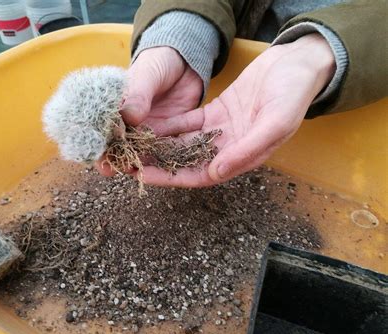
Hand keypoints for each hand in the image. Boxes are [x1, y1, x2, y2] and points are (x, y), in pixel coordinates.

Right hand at [95, 46, 202, 175]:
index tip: (93, 152)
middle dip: (113, 157)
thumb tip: (130, 117)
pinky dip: (160, 157)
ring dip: (136, 161)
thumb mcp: (147, 75)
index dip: (98, 140)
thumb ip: (139, 95)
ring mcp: (151, 129)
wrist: (186, 61)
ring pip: (142, 149)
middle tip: (108, 169)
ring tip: (130, 172)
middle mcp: (132, 122)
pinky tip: (157, 168)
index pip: (104, 127)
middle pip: (121, 143)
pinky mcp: (170, 132)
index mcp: (120, 107)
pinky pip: (164, 148)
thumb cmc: (158, 62)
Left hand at [140, 34, 335, 186]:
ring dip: (158, 145)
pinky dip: (168, 124)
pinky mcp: (216, 114)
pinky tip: (149, 124)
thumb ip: (246, 150)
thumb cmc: (293, 94)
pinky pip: (187, 123)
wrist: (297, 65)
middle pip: (185, 161)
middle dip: (157, 162)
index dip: (170, 177)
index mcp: (241, 157)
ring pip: (183, 143)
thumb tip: (215, 173)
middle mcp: (227, 149)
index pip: (199, 175)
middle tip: (127, 160)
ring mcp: (220, 131)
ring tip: (131, 143)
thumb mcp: (275, 122)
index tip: (143, 174)